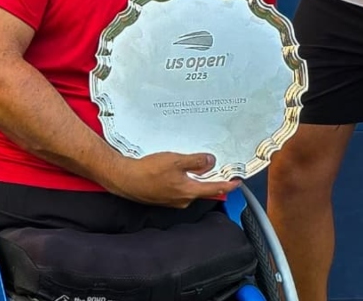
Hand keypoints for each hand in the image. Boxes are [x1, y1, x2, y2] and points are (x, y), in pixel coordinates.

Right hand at [103, 152, 239, 207]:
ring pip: (190, 188)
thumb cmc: (148, 171)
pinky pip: (179, 188)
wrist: (125, 179)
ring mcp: (173, 200)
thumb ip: (196, 161)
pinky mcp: (164, 197)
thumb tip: (211, 161)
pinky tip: (175, 170)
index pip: (215, 189)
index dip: (228, 185)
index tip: (237, 182)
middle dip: (211, 179)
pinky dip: (182, 180)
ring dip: (194, 178)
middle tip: (217, 168)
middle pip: (203, 189)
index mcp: (189, 191)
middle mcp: (183, 200)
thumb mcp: (176, 161)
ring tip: (192, 164)